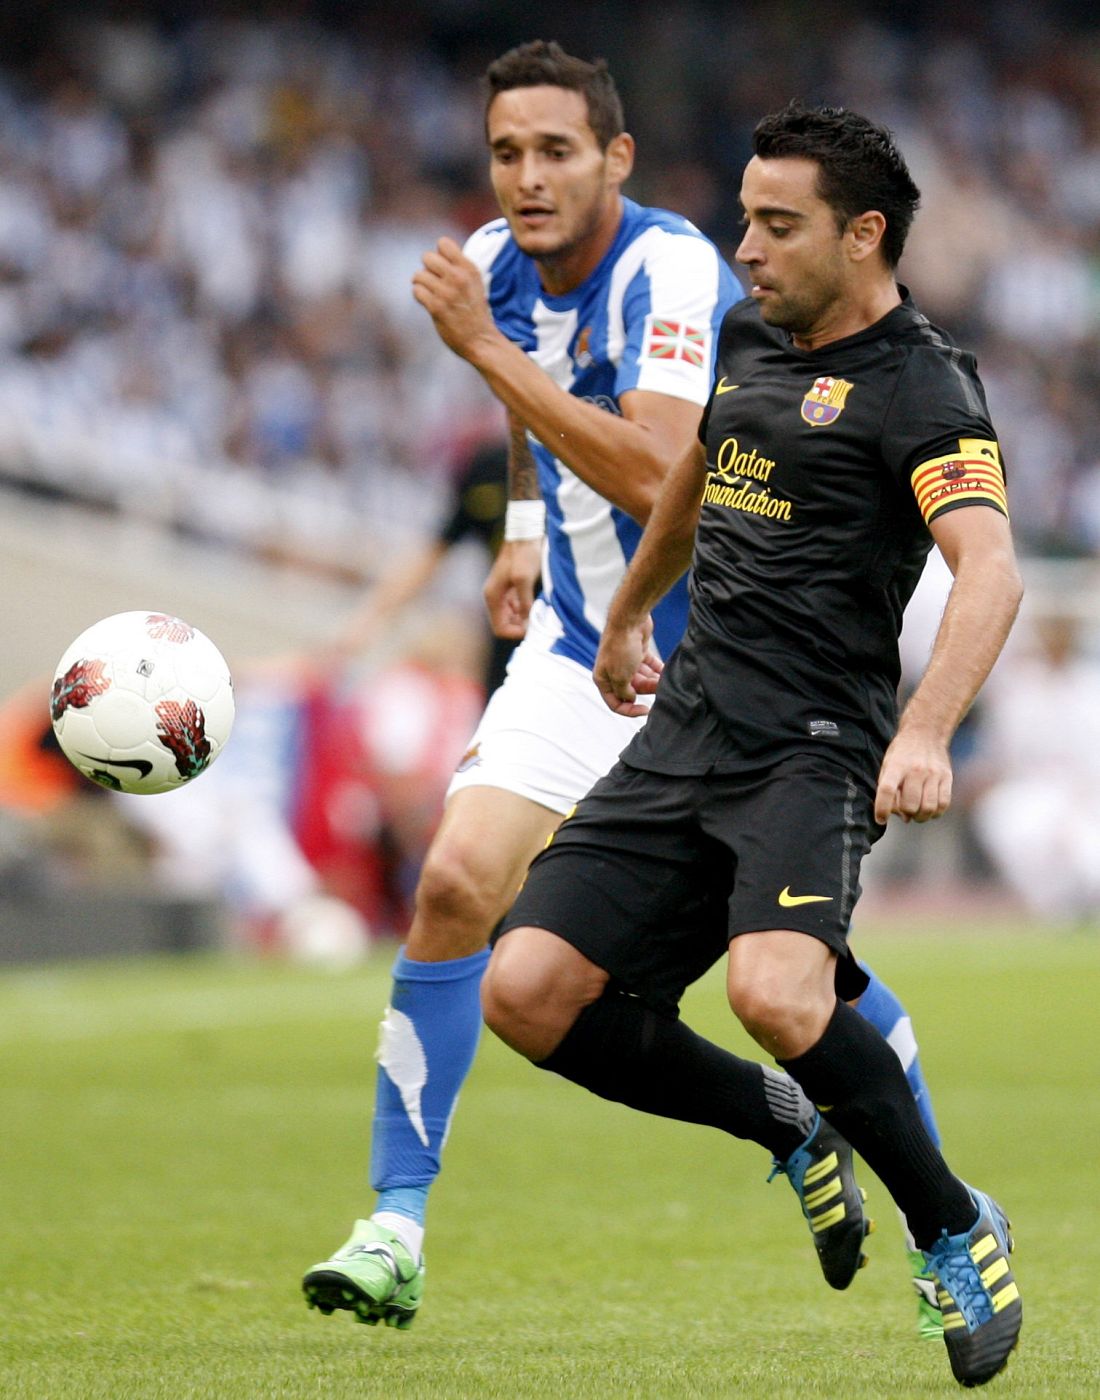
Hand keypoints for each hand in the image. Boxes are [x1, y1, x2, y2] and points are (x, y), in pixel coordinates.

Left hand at [412, 238, 498, 359]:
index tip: (443, 268)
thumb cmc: (476, 312)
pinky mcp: (436, 307)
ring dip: (421, 284)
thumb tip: (438, 255)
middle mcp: (458, 277)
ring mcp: (446, 292)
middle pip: (427, 257)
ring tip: (430, 293)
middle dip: (428, 269)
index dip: (439, 254)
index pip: (443, 243)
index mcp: (469, 268)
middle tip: (435, 282)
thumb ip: (460, 267)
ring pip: (419, 275)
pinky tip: (428, 302)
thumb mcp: (475, 283)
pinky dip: (419, 296)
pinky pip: (417, 291)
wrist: (481, 340)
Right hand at [484, 539, 540, 638]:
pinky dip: (525, 610)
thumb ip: (524, 602)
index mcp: (492, 596)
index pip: (499, 628)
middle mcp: (494, 597)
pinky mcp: (511, 588)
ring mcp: (502, 593)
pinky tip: (536, 604)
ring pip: (511, 617)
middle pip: (504, 624)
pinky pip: (516, 607)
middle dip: (520, 626)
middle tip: (537, 621)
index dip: (515, 632)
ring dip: (524, 619)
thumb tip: (526, 622)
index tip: (531, 628)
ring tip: (538, 612)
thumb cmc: (524, 554)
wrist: (526, 535)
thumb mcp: (524, 579)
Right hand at [593, 615, 662, 716]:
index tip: (645, 709)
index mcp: (603, 679)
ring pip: (643, 679)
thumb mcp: (620, 677)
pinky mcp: (638, 653)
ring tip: (664, 680)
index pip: (615, 703)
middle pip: (632, 691)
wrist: (628, 619)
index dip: (629, 710)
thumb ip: (624, 693)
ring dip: (654, 682)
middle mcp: (613, 672)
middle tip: (659, 688)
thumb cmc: (620, 647)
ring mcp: (626, 662)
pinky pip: (649, 667)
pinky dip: (657, 671)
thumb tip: (630, 699)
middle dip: (647, 691)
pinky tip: (666, 672)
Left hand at [874, 726, 952, 824]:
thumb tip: (902, 817)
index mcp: (896, 765)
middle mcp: (916, 769)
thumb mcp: (888, 765)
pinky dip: (936, 812)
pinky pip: (944, 804)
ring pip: (928, 808)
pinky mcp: (947, 777)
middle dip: (905, 814)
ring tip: (917, 813)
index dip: (882, 809)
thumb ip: (889, 790)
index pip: (887, 790)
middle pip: (910, 805)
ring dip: (921, 817)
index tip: (881, 819)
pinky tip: (930, 809)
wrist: (926, 733)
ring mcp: (933, 773)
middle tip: (904, 811)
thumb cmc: (903, 754)